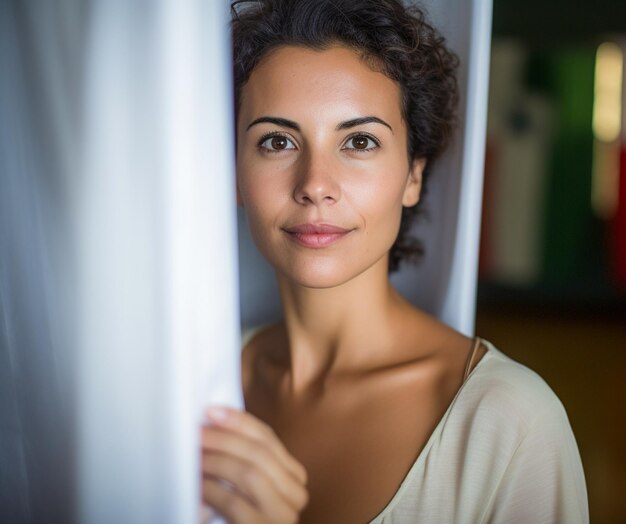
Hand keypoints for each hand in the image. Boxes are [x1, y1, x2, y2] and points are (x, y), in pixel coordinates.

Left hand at [201, 406, 308, 523]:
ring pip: (250, 473)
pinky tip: (198, 485)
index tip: (211, 411)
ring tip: (195, 458)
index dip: (239, 421)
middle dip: (223, 439)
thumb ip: (241, 457)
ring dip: (217, 461)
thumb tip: (214, 419)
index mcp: (294, 477)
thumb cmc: (240, 516)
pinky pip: (236, 503)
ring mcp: (283, 517)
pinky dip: (212, 490)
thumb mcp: (246, 483)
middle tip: (196, 434)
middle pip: (260, 453)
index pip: (268, 438)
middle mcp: (296, 495)